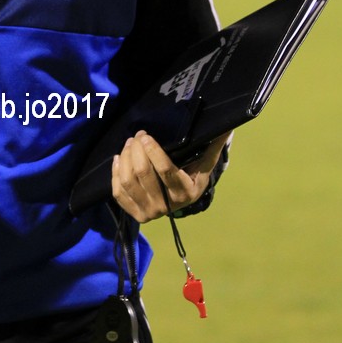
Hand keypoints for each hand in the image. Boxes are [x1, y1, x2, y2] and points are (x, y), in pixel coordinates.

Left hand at [111, 130, 229, 222]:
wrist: (180, 201)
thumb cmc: (192, 177)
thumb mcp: (204, 165)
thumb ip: (212, 147)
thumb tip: (226, 127)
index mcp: (185, 193)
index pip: (165, 171)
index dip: (153, 152)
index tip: (146, 136)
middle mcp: (167, 207)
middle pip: (143, 175)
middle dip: (136, 151)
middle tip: (137, 136)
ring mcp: (149, 213)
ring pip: (128, 182)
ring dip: (125, 159)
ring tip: (128, 144)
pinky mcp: (135, 215)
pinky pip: (118, 193)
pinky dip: (115, 174)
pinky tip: (118, 158)